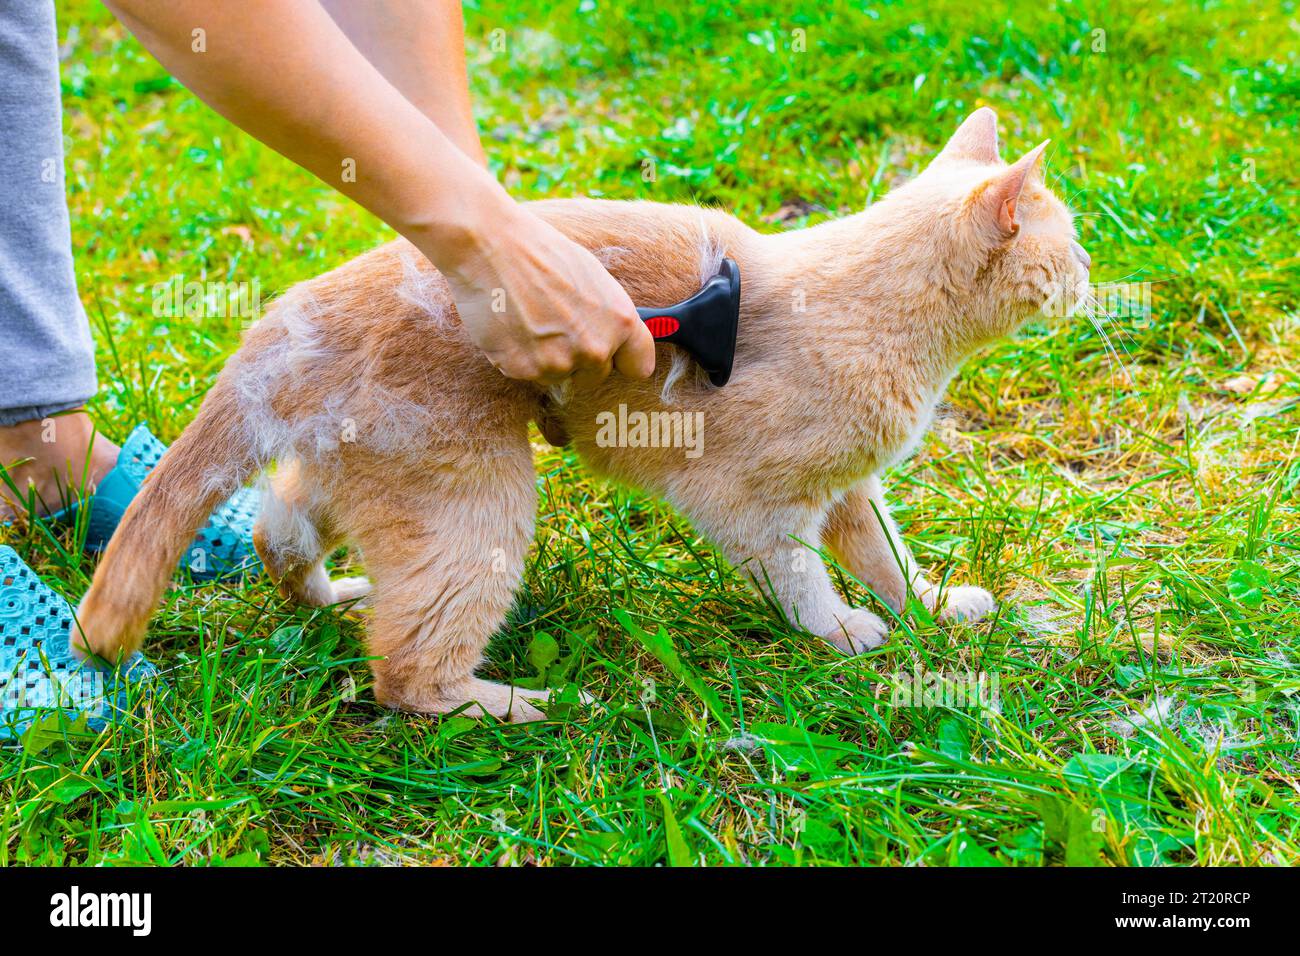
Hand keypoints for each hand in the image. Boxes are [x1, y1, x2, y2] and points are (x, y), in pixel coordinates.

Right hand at [433, 199, 655, 386]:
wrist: (488, 245)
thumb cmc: (541, 252)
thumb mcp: (593, 278)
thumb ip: (608, 316)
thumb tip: (614, 339)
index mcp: (620, 322)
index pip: (639, 366)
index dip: (623, 360)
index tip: (613, 356)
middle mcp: (595, 349)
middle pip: (594, 376)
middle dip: (577, 359)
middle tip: (554, 324)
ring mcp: (559, 363)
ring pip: (558, 376)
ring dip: (544, 357)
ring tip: (527, 318)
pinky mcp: (525, 370)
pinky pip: (527, 374)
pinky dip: (518, 356)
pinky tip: (510, 325)